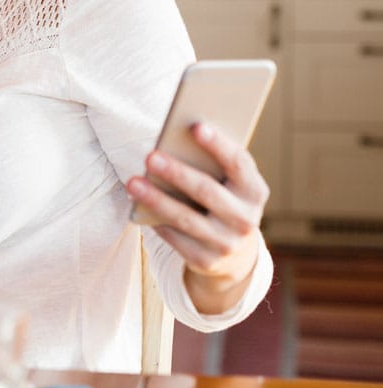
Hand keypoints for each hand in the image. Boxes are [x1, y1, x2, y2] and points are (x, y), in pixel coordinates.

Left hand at [126, 122, 268, 313]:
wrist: (234, 253)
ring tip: (133, 182)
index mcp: (254, 191)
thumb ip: (211, 165)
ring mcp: (227, 243)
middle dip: (177, 173)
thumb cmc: (223, 200)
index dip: (218, 145)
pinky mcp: (207, 261)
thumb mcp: (227, 184)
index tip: (195, 126)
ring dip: (156, 199)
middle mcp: (246, 219)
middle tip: (150, 156)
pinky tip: (139, 207)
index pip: (239, 163)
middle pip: (207, 191)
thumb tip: (173, 140)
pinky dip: (157, 221)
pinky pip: (176, 239)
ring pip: (186, 218)